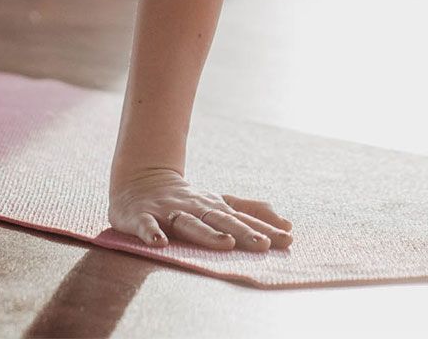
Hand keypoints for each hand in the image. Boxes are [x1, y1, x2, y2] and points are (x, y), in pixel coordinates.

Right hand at [109, 167, 292, 251]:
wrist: (140, 182)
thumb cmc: (187, 201)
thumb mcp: (219, 204)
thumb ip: (251, 212)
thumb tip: (287, 224)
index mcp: (213, 207)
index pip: (241, 219)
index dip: (263, 229)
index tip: (287, 238)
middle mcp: (194, 208)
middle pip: (220, 220)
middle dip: (242, 231)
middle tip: (263, 245)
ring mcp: (168, 212)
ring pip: (189, 223)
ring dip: (207, 233)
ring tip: (226, 244)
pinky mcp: (142, 217)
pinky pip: (146, 225)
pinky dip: (152, 233)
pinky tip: (160, 243)